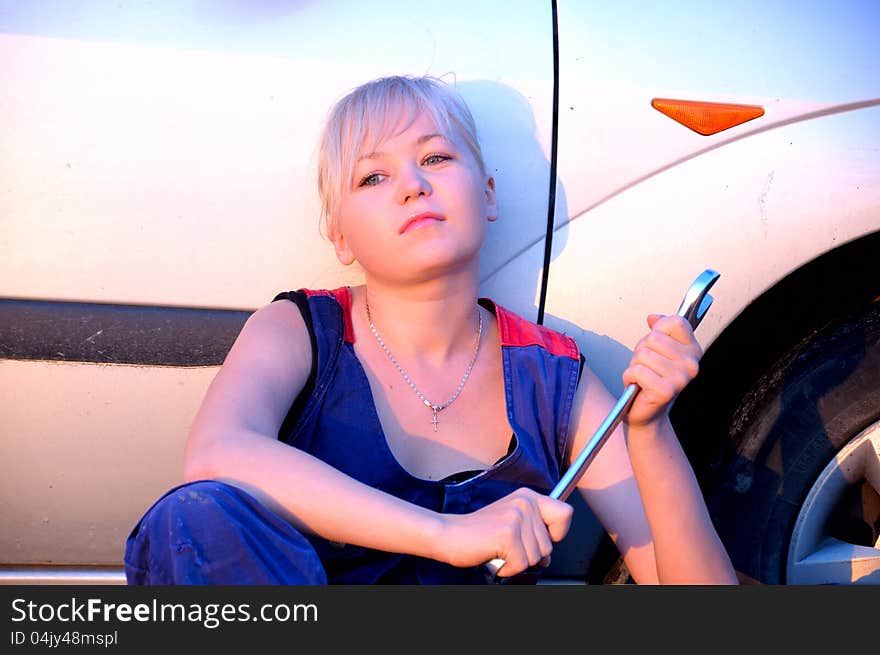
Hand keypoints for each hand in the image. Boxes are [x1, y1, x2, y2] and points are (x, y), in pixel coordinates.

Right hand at [435, 488, 572, 576]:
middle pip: (549, 546)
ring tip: (499, 550)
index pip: (566, 513)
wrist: (448, 535)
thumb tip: (549, 555)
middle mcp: (525, 503)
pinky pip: (521, 565)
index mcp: (528, 497)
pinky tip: (494, 556)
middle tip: (507, 546)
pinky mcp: (507, 534)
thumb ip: (534, 532)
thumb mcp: (512, 523)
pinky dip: (507, 569)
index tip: (539, 537)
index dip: (557, 533)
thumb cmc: (478, 533)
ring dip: (517, 563)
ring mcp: (516, 517)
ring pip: (536, 558)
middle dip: (530, 556)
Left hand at [622, 314, 701, 428]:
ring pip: (643, 354)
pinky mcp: (666, 391)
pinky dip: (630, 377)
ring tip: (643, 376)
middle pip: (654, 338)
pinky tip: (638, 385)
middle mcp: (691, 364)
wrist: (647, 412)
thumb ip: (658, 329)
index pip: (676, 322)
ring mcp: (680, 379)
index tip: (656, 341)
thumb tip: (653, 317)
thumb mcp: (656, 349)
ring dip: (635, 365)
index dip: (659, 328)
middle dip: (641, 350)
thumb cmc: (651, 379)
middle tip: (647, 365)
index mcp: (693, 350)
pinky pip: (637, 371)